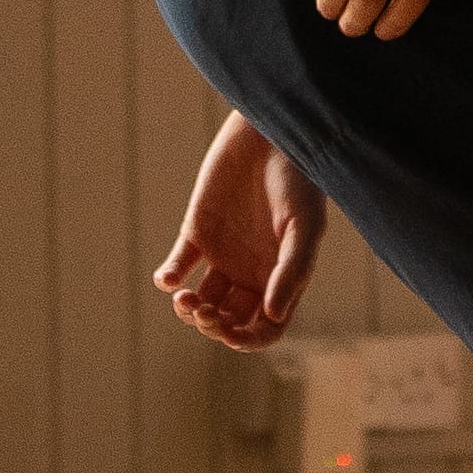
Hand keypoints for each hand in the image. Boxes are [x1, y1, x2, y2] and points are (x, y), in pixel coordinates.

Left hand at [152, 111, 326, 350]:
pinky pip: (179, 265)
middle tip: (202, 311)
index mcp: (280, 277)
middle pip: (229, 319)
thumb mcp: (304, 224)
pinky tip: (169, 279)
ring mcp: (223, 254)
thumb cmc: (298, 178)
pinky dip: (169, 277)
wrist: (270, 132)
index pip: (264, 328)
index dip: (247, 339)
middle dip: (213, 325)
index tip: (229, 333)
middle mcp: (251, 272)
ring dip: (189, 310)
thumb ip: (292, 269)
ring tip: (184, 299)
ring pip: (201, 300)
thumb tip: (271, 314)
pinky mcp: (197, 231)